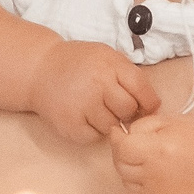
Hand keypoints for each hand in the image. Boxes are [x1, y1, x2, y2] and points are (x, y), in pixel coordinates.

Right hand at [27, 41, 158, 142]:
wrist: (40, 70)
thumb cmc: (78, 63)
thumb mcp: (107, 56)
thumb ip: (129, 75)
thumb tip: (153, 104)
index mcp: (110, 66)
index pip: (143, 90)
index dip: (148, 101)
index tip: (145, 105)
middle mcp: (97, 85)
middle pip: (128, 110)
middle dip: (126, 110)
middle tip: (114, 104)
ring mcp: (83, 106)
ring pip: (112, 126)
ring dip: (109, 120)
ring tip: (94, 107)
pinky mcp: (71, 126)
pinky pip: (95, 137)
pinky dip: (93, 130)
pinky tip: (83, 116)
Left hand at [110, 112, 193, 193]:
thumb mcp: (169, 121)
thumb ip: (142, 125)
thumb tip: (125, 134)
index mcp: (156, 150)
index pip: (121, 147)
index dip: (116, 138)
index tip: (118, 131)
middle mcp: (154, 174)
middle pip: (121, 165)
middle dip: (121, 152)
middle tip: (129, 143)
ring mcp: (158, 193)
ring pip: (128, 181)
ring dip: (129, 169)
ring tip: (142, 159)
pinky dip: (140, 183)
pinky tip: (151, 173)